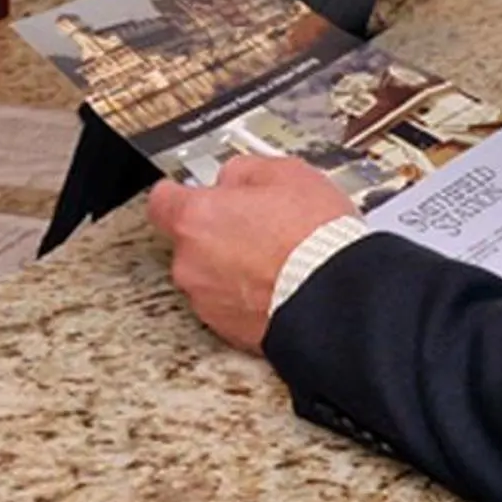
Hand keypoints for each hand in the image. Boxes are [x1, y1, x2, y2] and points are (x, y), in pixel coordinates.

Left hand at [146, 154, 358, 353]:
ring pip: (208, 274)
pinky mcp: (228, 331)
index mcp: (196, 218)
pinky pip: (228, 305)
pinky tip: (277, 284)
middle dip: (215, 233)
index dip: (181, 194)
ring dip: (231, 267)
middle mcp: (191, 262)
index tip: (194, 193)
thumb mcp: (285, 174)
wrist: (339, 302)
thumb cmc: (315, 240)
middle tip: (255, 226)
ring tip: (274, 258)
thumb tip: (231, 177)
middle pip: (189, 240)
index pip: (162, 200)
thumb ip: (242, 170)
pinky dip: (245, 296)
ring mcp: (208, 300)